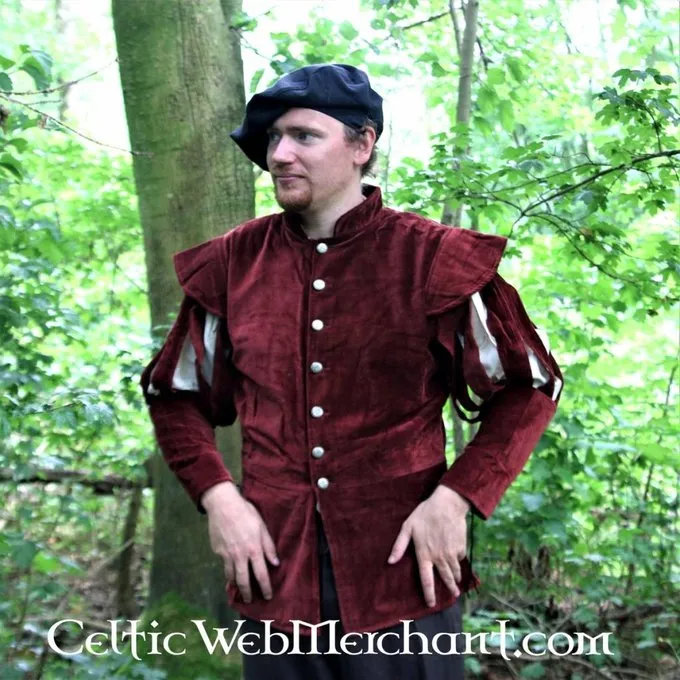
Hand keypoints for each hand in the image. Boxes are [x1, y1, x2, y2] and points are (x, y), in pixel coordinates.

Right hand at [201, 481, 279, 602]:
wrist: (223, 505)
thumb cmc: (246, 513)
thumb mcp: (262, 527)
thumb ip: (268, 546)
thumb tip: (275, 563)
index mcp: (254, 549)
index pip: (261, 574)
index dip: (265, 587)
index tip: (268, 596)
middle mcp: (240, 556)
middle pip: (244, 581)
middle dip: (248, 593)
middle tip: (250, 600)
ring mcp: (226, 554)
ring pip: (231, 575)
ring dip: (236, 584)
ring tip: (239, 589)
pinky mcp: (217, 551)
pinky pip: (223, 564)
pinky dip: (227, 570)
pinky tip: (229, 571)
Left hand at [387, 485, 469, 606]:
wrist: (447, 504)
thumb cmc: (425, 514)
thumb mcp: (408, 527)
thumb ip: (399, 545)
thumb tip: (390, 561)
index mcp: (424, 554)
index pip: (426, 580)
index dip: (429, 594)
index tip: (431, 604)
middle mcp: (439, 557)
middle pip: (445, 579)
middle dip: (449, 589)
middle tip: (453, 596)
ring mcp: (451, 554)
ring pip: (454, 572)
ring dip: (456, 579)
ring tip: (457, 585)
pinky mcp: (460, 548)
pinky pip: (460, 559)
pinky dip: (459, 562)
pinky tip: (457, 560)